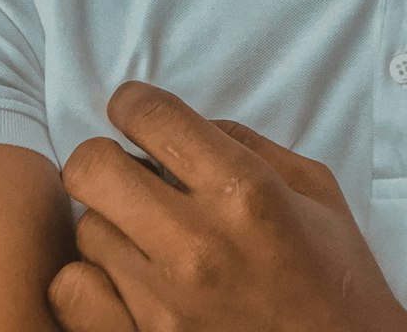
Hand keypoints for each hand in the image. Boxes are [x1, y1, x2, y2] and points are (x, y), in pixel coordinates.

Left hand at [47, 80, 406, 331]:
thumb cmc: (334, 277)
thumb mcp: (315, 190)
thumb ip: (250, 145)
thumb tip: (191, 127)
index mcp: (244, 191)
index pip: (153, 117)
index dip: (132, 102)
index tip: (133, 110)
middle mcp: (196, 244)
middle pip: (92, 169)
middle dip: (104, 158)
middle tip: (127, 171)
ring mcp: (162, 304)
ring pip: (85, 229)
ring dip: (109, 223)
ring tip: (144, 236)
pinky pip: (72, 291)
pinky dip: (90, 279)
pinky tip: (123, 277)